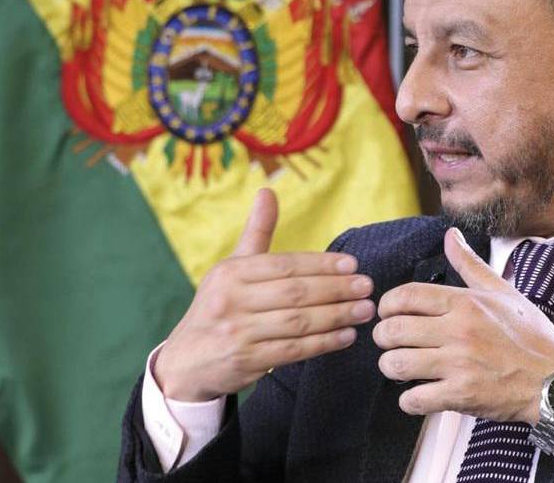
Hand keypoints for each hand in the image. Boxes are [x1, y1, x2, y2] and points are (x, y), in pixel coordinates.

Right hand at [153, 189, 374, 401]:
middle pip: (294, 293)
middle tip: (367, 287)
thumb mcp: (231, 268)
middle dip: (336, 289)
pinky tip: (346, 336)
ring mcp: (238, 333)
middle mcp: (231, 301)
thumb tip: (268, 190)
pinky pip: (293, 351)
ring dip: (336, 316)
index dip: (321, 265)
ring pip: (297, 322)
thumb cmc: (219, 307)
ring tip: (365, 310)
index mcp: (231, 273)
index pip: (284, 265)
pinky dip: (323, 343)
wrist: (186, 362)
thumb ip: (256, 232)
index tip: (353, 265)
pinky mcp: (246, 361)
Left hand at [373, 228, 553, 423]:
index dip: (386, 305)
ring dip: (391, 367)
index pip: (406, 295)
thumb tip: (451, 235)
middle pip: (393, 329)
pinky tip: (418, 394)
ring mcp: (460, 364)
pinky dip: (409, 400)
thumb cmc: (532, 337)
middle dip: (383, 337)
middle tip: (391, 342)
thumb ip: (470, 265)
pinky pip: (414, 398)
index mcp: (466, 303)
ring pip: (396, 363)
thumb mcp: (503, 292)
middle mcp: (459, 330)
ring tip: (401, 367)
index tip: (388, 314)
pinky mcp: (462, 395)